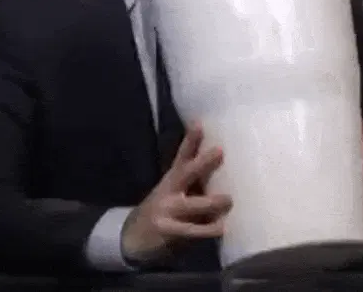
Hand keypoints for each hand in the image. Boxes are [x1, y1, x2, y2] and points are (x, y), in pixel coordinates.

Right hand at [121, 124, 231, 264]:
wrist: (133, 238)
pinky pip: (191, 231)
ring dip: (211, 202)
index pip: (182, 156)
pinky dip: (206, 230)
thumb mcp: (175, 191)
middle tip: (220, 151)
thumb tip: (225, 167)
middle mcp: (168, 191)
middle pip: (185, 173)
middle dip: (202, 162)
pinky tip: (221, 229)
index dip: (190, 140)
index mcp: (172, 178)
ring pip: (191, 204)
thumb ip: (195, 182)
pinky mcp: (168, 231)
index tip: (199, 124)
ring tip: (228, 200)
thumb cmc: (165, 210)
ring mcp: (167, 211)